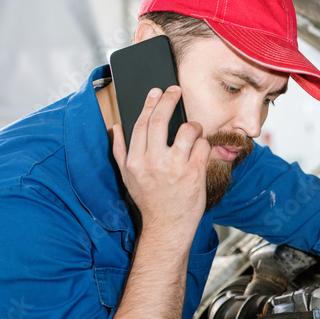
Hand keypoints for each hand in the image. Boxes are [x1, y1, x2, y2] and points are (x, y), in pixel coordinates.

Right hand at [111, 86, 209, 235]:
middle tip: (176, 91)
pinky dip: (203, 146)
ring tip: (193, 131)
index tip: (156, 92)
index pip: (140, 124)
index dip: (149, 104)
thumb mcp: (127, 177)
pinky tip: (199, 154)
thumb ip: (120, 151)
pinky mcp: (194, 174)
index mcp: (134, 162)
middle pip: (160, 120)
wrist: (167, 227)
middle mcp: (152, 163)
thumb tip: (116, 127)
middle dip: (169, 100)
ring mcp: (174, 168)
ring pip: (187, 130)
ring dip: (193, 127)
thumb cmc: (150, 201)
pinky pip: (203, 146)